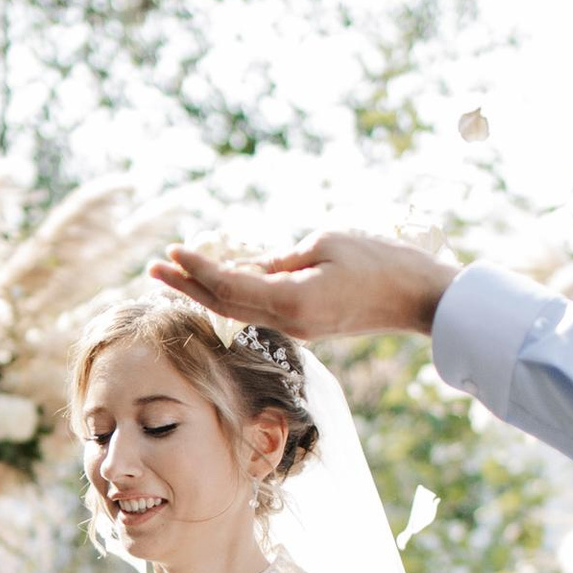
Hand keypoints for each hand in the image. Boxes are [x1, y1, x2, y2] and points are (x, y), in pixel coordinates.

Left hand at [149, 230, 455, 341]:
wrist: (418, 297)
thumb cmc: (380, 262)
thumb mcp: (324, 245)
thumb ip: (281, 259)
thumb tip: (247, 266)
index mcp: (292, 300)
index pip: (230, 285)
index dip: (198, 269)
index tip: (172, 251)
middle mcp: (290, 321)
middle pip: (226, 305)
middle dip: (187, 286)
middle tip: (153, 266)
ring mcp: (299, 326)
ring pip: (240, 309)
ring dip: (206, 291)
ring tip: (174, 273)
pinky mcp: (309, 323)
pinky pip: (261, 308)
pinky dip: (235, 294)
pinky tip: (218, 281)